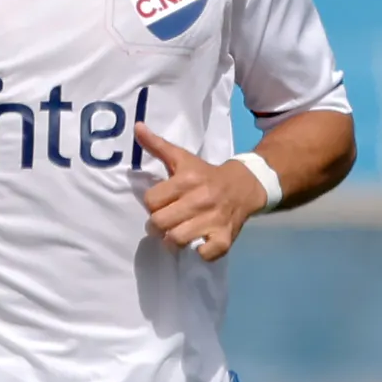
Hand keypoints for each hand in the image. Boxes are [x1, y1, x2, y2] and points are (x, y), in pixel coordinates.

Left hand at [134, 122, 267, 262]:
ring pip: (176, 240)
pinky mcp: (224, 238)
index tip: (161, 203)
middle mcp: (200, 200)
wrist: (244, 186)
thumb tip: (137, 127)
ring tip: (177, 233)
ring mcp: (213, 220)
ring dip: (173, 240)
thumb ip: (157, 145)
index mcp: (187, 179)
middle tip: (166, 221)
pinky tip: (199, 242)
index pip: (151, 201)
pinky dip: (199, 252)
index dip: (153, 204)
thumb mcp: (182, 158)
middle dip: (158, 224)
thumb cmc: (206, 174)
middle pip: (159, 223)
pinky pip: (203, 254)